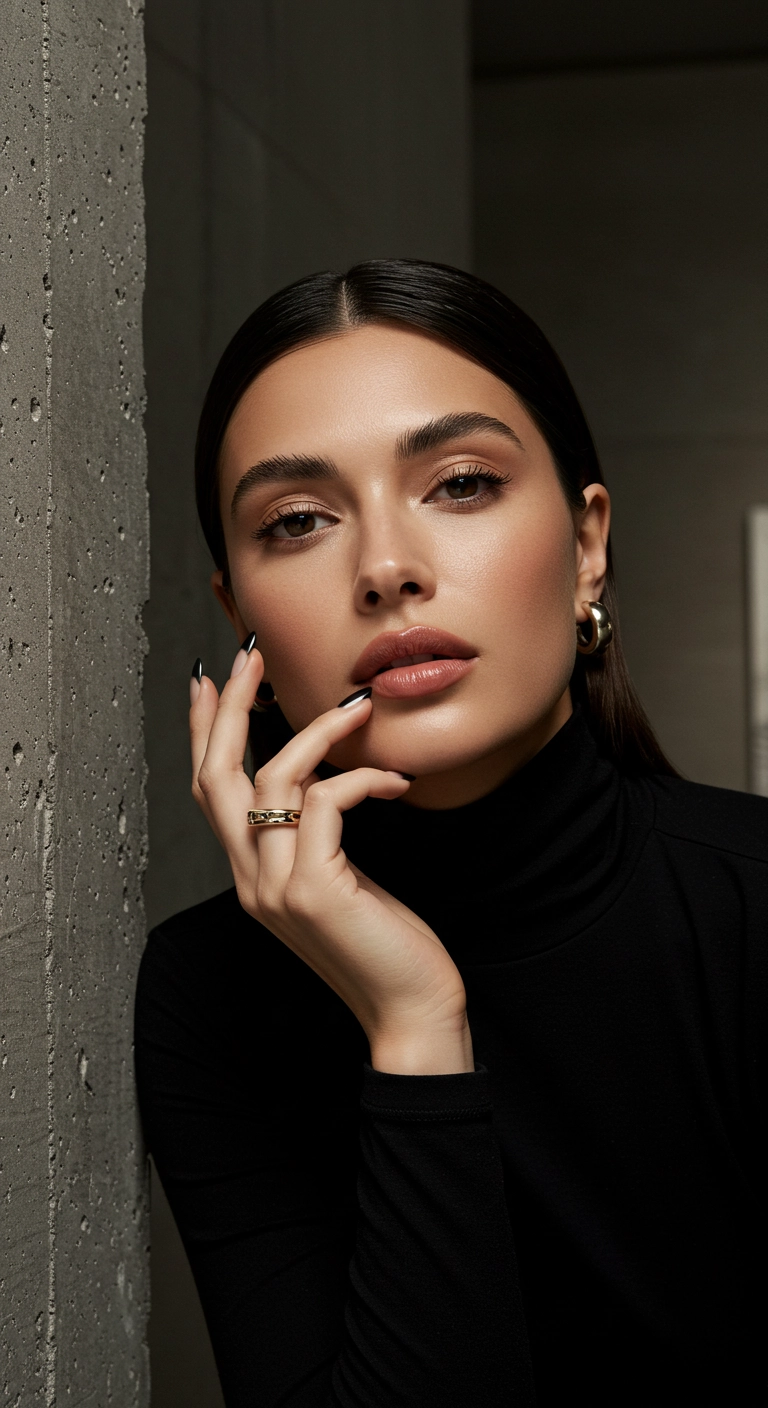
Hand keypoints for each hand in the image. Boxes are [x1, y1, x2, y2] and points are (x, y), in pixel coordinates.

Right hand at [190, 644, 473, 1073]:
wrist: (411, 1015)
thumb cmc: (386, 949)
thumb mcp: (341, 882)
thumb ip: (319, 840)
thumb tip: (328, 781)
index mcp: (253, 878)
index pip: (212, 793)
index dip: (203, 733)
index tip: (207, 681)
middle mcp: (251, 881)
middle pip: (217, 776)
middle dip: (228, 707)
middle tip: (249, 654)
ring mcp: (276, 887)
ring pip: (272, 780)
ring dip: (317, 731)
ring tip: (359, 706)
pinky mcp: (314, 889)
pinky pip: (325, 802)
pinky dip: (361, 777)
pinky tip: (397, 781)